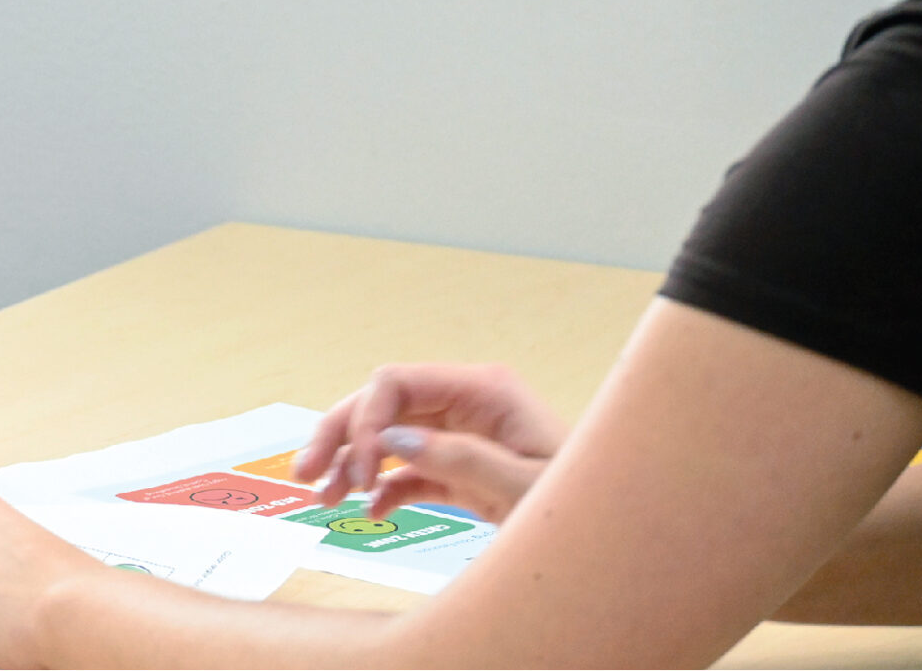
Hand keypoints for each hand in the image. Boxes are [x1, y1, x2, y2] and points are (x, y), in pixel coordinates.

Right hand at [291, 362, 565, 520]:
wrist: (613, 539)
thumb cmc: (582, 506)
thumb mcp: (525, 486)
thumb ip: (459, 459)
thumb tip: (392, 441)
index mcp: (484, 391)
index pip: (396, 383)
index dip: (364, 420)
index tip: (356, 469)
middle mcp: (466, 404)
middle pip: (380, 404)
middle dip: (340, 436)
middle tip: (309, 475)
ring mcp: (461, 436)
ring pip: (385, 435)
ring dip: (350, 463)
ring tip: (325, 497)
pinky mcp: (460, 468)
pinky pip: (405, 469)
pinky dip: (382, 488)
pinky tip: (371, 511)